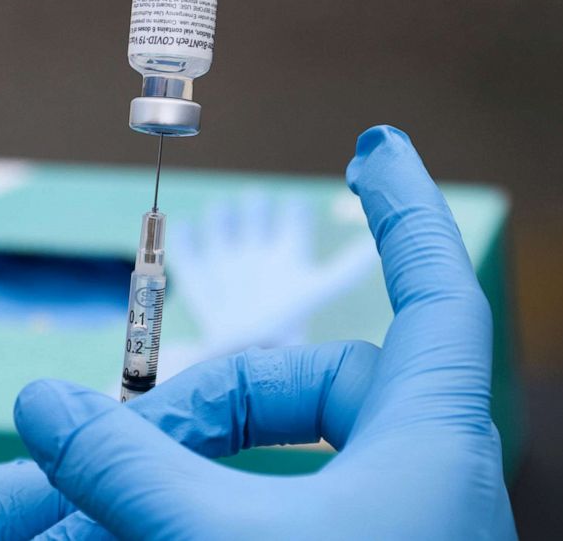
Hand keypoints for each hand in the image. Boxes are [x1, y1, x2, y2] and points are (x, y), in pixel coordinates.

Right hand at [17, 126, 515, 539]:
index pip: (432, 288)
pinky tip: (150, 514)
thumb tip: (40, 401)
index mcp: (427, 444)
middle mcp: (415, 477)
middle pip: (318, 378)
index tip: (373, 147)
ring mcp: (383, 526)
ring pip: (285, 450)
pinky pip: (275, 504)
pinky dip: (213, 495)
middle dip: (224, 387)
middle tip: (142, 427)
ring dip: (200, 452)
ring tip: (124, 476)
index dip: (402, 211)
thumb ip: (131, 469)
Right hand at [158, 194, 375, 380]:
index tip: (293, 208)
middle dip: (253, 204)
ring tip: (224, 223)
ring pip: (221, 217)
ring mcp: (226, 260)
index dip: (293, 208)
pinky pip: (186, 245)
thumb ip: (347, 267)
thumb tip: (377, 247)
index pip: (293, 214)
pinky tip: (190, 233)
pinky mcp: (197, 274)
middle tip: (254, 210)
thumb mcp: (318, 290)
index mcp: (287, 253)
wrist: (240, 359)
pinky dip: (184, 236)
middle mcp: (257, 251)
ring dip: (221, 215)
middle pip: (256, 207)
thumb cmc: (285, 326)